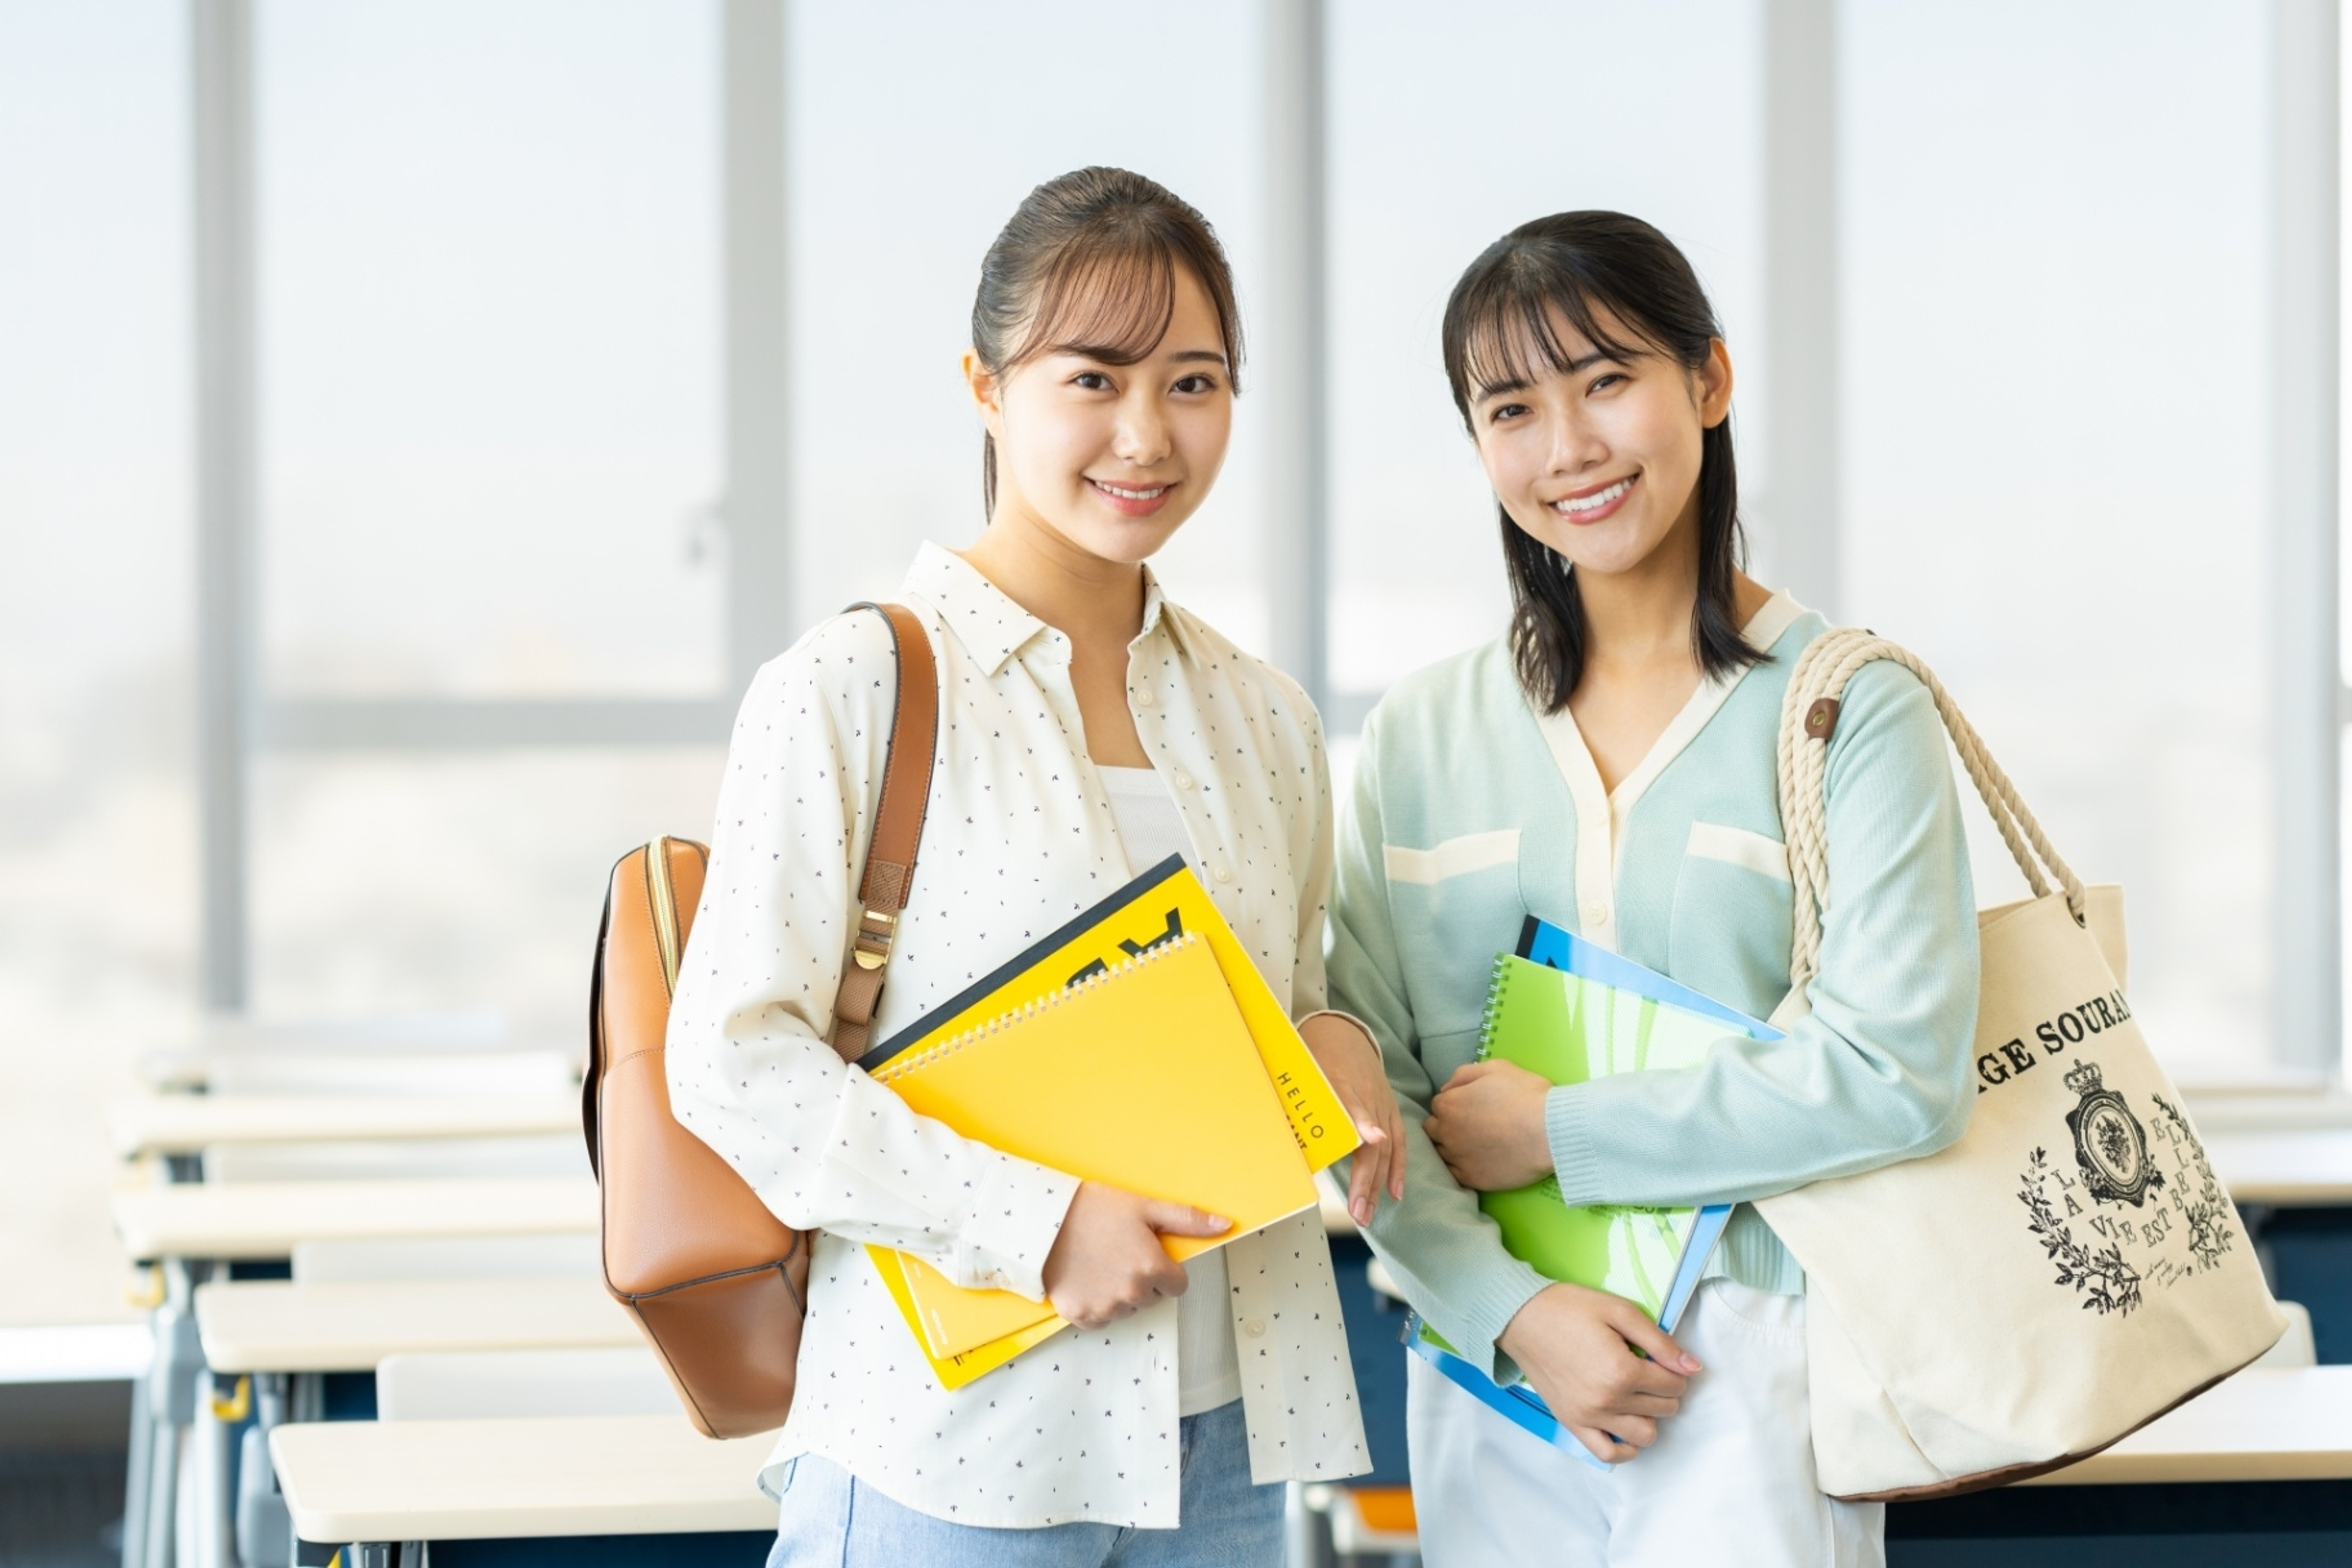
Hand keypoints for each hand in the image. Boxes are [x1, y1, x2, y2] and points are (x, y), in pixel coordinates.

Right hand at [1041, 1182, 1229, 1329]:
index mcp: (1153, 1268)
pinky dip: (1095, 1304)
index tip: (1144, 1253)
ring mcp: (1107, 1307)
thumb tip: (1226, 1225)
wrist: (1041, 1220)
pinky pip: (1100, 1319)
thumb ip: (1187, 1219)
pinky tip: (1085, 1280)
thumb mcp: (1143, 1207)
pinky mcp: (1081, 1316)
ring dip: (1118, 1293)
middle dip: (1141, 1280)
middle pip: (1151, 1298)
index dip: (1163, 1269)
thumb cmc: (1093, 1209)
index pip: (1176, 1286)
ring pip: (1126, 1309)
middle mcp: (1133, 1293)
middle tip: (1117, 1253)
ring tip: (1098, 1263)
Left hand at [1301, 1014, 1406, 1225]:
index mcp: (1339, 1084)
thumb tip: (1279, 1138)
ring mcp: (1382, 1105)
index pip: (1354, 1105)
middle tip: (1356, 1211)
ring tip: (1367, 1212)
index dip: (1362, 1123)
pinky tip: (1395, 1192)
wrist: (1343, 1033)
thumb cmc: (1315, 1057)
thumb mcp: (1301, 1073)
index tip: (1370, 1141)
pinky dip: (1398, 1168)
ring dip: (1377, 1184)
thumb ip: (1295, 1102)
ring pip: (1385, 1148)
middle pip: (1372, 1141)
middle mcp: (1366, 1097)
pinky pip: (1400, 1142)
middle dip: (1365, 1179)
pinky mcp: (1390, 1110)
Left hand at [1426, 1058, 1552, 1190]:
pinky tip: (1476, 1161)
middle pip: (1434, 1129)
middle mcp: (1447, 1132)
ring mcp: (1458, 1158)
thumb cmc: (1526, 1095)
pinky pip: (1454, 1174)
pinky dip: (1461, 1166)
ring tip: (1474, 1144)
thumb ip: (1465, 1074)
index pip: (1439, 1104)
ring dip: (1452, 1146)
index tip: (1471, 1106)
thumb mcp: (1496, 1068)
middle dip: (1447, 1125)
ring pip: (1442, 1152)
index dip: (1455, 1103)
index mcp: (1449, 1104)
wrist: (1550, 1131)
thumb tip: (1447, 1087)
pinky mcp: (1472, 1179)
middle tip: (1471, 1125)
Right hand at [1498, 1283, 1700, 1462]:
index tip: (1665, 1358)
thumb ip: (1659, 1341)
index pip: (1673, 1383)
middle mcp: (1607, 1400)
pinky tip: (1627, 1427)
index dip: (1676, 1369)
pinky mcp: (1572, 1424)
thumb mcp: (1619, 1311)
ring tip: (1638, 1394)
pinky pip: (1608, 1455)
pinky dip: (1625, 1448)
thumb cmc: (1569, 1308)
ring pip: (1644, 1435)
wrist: (1521, 1318)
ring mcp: (1589, 1417)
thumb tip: (1693, 1367)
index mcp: (1621, 1370)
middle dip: (1666, 1390)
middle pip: (1663, 1409)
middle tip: (1652, 1371)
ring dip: (1650, 1417)